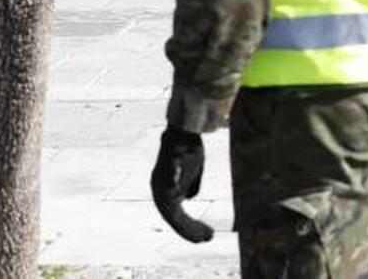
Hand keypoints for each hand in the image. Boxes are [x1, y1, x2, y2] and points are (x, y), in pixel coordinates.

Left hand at [150, 127, 213, 242]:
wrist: (184, 129)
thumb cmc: (189, 150)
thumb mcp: (193, 173)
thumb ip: (191, 185)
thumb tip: (190, 198)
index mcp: (165, 191)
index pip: (176, 216)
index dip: (190, 228)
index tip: (206, 236)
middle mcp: (159, 189)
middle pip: (174, 217)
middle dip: (190, 230)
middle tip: (208, 238)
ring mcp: (161, 181)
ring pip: (173, 211)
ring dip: (188, 225)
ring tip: (204, 232)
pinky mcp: (165, 168)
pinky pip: (169, 182)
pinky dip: (174, 191)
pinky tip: (180, 199)